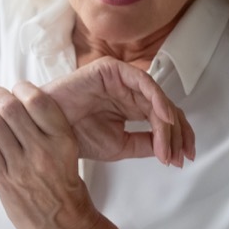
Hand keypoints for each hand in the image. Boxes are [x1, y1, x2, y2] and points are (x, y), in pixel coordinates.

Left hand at [0, 82, 120, 228]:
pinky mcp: (5, 180)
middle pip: (12, 109)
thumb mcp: (69, 154)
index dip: (23, 88)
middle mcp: (42, 149)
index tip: (16, 86)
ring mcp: (22, 165)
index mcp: (63, 140)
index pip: (39, 101)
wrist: (66, 227)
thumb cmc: (68, 191)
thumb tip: (24, 110)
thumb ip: (49, 133)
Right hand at [42, 57, 195, 166]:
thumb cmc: (76, 136)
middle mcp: (129, 91)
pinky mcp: (111, 69)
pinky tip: (163, 119)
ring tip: (170, 146)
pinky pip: (143, 82)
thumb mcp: (120, 146)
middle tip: (180, 155)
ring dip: (168, 123)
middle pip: (165, 108)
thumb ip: (145, 144)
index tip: (182, 158)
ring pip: (157, 98)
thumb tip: (170, 150)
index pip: (162, 118)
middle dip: (177, 134)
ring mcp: (121, 79)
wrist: (47, 134)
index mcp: (130, 106)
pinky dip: (157, 99)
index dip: (176, 138)